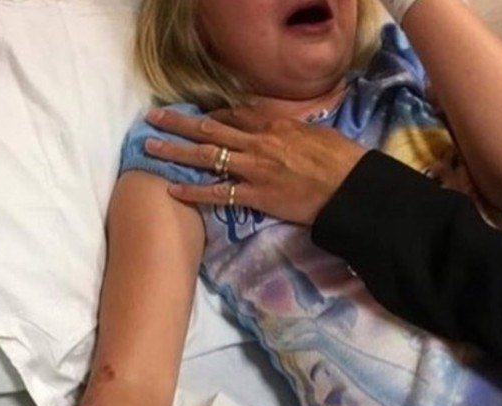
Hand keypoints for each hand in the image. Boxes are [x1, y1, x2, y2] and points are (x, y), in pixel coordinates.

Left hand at [144, 106, 365, 224]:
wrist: (352, 189)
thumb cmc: (342, 161)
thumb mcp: (317, 134)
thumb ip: (292, 130)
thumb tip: (282, 129)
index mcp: (276, 125)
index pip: (235, 114)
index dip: (211, 114)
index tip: (195, 116)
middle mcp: (259, 142)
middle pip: (211, 127)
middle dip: (180, 122)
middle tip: (154, 117)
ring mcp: (255, 168)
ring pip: (207, 155)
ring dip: (176, 150)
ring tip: (150, 146)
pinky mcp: (256, 195)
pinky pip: (217, 193)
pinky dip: (193, 190)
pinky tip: (172, 188)